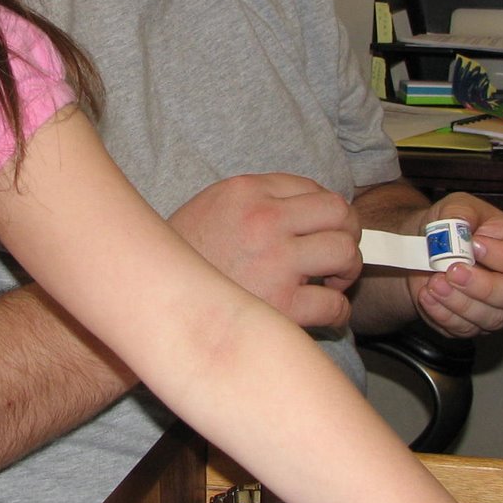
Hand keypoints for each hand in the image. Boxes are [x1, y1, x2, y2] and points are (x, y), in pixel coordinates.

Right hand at [168, 173, 360, 328]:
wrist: (155, 304)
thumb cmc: (182, 259)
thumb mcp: (210, 208)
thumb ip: (254, 202)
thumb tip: (305, 211)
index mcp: (246, 192)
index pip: (312, 188)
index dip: (327, 211)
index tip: (323, 229)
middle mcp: (264, 220)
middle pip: (339, 214)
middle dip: (347, 234)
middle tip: (337, 255)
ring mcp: (275, 262)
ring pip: (345, 253)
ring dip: (346, 270)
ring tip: (331, 282)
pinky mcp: (281, 306)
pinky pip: (334, 305)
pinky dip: (337, 312)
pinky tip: (323, 314)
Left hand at [410, 192, 502, 338]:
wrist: (426, 250)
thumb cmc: (452, 226)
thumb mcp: (457, 206)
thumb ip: (460, 212)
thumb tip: (458, 228)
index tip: (474, 245)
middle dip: (484, 286)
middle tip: (453, 271)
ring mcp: (501, 309)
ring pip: (491, 318)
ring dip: (459, 302)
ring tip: (433, 282)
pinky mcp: (476, 325)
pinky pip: (465, 329)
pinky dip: (443, 314)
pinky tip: (427, 296)